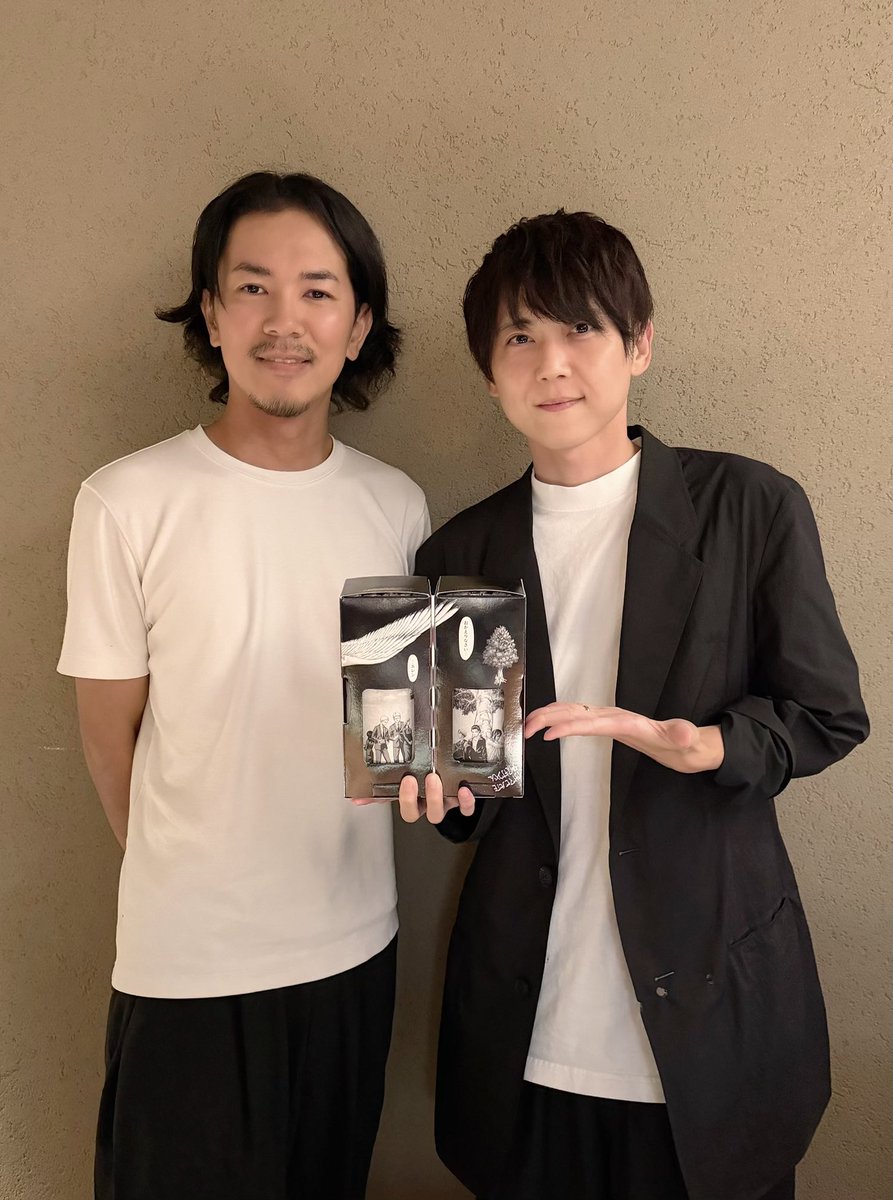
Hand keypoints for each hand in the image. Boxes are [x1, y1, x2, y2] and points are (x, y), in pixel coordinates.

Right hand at [350, 775, 475, 822]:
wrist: (459, 781)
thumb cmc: (430, 781)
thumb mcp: (406, 783)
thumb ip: (383, 790)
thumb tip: (357, 797)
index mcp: (415, 801)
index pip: (404, 809)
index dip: (399, 800)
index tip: (399, 781)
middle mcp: (429, 805)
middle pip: (419, 813)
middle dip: (413, 799)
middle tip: (411, 779)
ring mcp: (445, 804)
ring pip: (439, 812)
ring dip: (436, 797)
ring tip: (434, 779)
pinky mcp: (463, 802)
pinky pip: (466, 809)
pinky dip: (466, 801)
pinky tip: (464, 789)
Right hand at [524, 703, 723, 773]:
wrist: (683, 741)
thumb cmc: (683, 742)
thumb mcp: (686, 741)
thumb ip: (682, 736)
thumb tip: (683, 733)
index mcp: (626, 721)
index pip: (592, 721)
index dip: (570, 726)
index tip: (549, 735)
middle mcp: (612, 715)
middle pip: (575, 710)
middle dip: (548, 716)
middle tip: (525, 730)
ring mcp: (607, 717)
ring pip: (570, 710)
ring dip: (547, 715)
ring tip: (526, 727)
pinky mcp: (604, 722)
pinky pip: (575, 716)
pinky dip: (556, 717)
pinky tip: (544, 726)